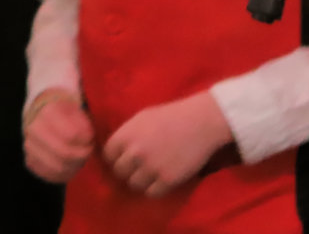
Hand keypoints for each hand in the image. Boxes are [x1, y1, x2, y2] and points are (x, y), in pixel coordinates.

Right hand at [23, 90, 95, 184]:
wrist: (42, 115)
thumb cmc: (64, 114)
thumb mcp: (76, 111)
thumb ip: (84, 124)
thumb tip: (87, 140)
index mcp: (47, 113)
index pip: (71, 135)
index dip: (86, 142)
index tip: (91, 140)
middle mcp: (34, 129)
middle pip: (64, 153)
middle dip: (81, 156)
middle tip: (87, 153)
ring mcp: (29, 146)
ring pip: (57, 167)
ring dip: (74, 167)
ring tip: (80, 160)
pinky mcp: (29, 160)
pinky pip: (48, 175)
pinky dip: (63, 175)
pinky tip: (70, 168)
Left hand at [100, 91, 232, 195]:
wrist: (200, 122)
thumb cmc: (170, 116)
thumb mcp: (140, 118)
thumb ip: (127, 134)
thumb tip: (116, 149)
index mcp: (125, 135)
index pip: (108, 155)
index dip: (115, 158)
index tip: (123, 159)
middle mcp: (135, 153)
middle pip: (119, 172)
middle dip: (127, 170)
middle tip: (137, 168)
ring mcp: (151, 167)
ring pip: (134, 184)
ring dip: (140, 181)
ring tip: (149, 175)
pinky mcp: (168, 180)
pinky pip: (152, 193)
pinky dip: (154, 189)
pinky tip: (160, 181)